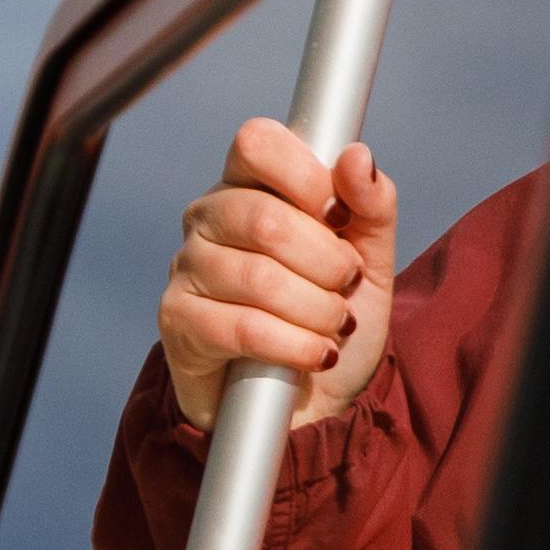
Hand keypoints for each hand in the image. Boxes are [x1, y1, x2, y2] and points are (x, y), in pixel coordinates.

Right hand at [154, 116, 397, 431]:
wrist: (313, 406)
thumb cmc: (334, 322)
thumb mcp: (371, 261)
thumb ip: (372, 205)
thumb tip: (357, 156)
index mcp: (249, 185)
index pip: (256, 143)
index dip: (305, 175)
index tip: (337, 215)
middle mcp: (207, 217)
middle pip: (265, 217)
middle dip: (327, 261)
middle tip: (346, 286)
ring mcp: (186, 268)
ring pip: (258, 278)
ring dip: (317, 311)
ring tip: (334, 328)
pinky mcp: (177, 322)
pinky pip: (241, 327)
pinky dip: (294, 346)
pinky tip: (315, 356)